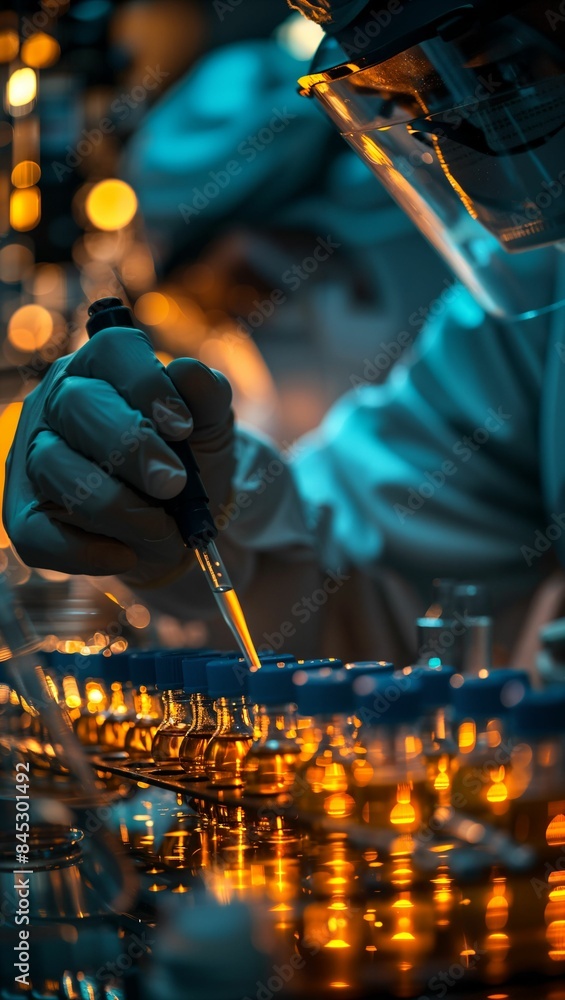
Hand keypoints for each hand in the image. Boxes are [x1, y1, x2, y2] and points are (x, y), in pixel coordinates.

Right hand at [3, 324, 233, 583]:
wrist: (179, 523)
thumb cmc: (188, 460)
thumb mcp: (211, 426)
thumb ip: (209, 396)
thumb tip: (187, 373)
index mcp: (103, 369)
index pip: (111, 350)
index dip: (146, 384)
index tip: (182, 427)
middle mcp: (58, 404)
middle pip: (76, 405)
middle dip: (131, 448)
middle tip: (174, 483)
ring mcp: (36, 459)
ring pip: (54, 467)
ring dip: (115, 504)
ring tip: (161, 526)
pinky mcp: (26, 515)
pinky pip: (37, 535)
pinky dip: (84, 551)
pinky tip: (125, 556)